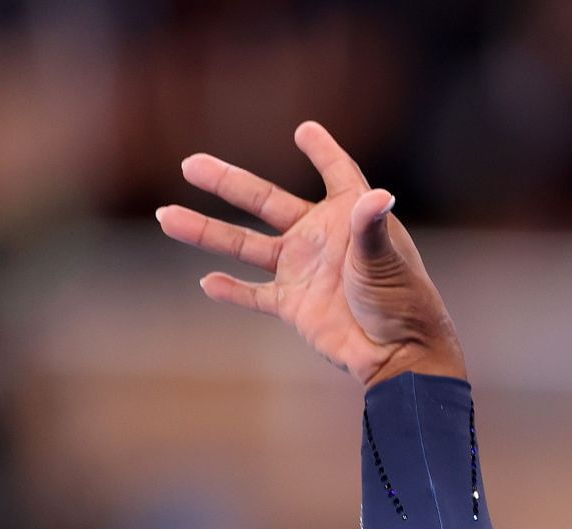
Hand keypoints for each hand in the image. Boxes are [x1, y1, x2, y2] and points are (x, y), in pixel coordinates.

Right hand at [156, 121, 466, 386]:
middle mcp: (320, 239)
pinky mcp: (294, 305)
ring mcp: (303, 271)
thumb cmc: (403, 303)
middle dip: (228, 183)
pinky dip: (232, 290)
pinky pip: (254, 294)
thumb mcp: (385, 262)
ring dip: (208, 232)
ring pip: (246, 245)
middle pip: (266, 202)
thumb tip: (378, 194)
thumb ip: (371, 227)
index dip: (324, 152)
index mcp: (348, 218)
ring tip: (167, 216)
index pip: (337, 174)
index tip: (306, 130)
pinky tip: (206, 281)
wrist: (398, 355)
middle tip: (190, 163)